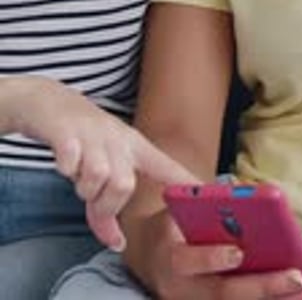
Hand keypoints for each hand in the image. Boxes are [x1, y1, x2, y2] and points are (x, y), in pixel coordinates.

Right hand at [8, 76, 193, 249]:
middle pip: (123, 185)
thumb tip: (117, 244)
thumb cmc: (81, 140)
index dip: (184, 181)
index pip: (164, 165)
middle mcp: (117, 137)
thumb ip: (106, 206)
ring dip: (83, 187)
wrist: (47, 101)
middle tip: (91, 196)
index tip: (208, 193)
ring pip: (97, 177)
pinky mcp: (66, 132)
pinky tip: (64, 159)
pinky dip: (65, 169)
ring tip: (77, 174)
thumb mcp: (99, 167)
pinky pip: (70, 163)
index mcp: (132, 145)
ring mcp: (92, 133)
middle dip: (104, 204)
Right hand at [124, 208, 301, 299]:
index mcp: (172, 259)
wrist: (148, 258)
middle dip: (262, 287)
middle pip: (223, 294)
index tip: (238, 252)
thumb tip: (244, 192)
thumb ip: (206, 204)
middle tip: (296, 277)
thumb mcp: (179, 210)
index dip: (212, 258)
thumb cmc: (173, 227)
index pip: (188, 261)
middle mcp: (183, 291)